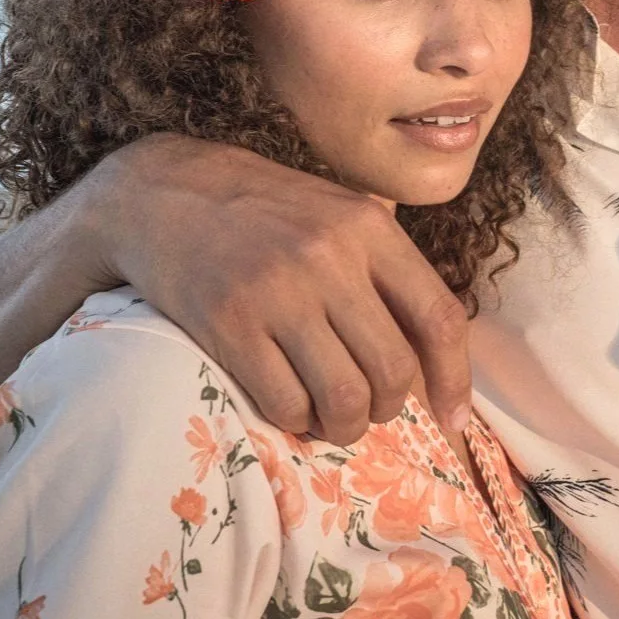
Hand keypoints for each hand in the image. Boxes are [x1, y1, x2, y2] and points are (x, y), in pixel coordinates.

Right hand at [79, 133, 471, 442]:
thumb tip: (435, 356)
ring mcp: (280, 291)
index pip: (438, 317)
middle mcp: (332, 258)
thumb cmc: (262, 211)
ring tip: (328, 418)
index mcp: (370, 229)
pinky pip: (285, 402)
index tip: (453, 419)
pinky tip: (286, 405)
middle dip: (385, 409)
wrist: (164, 193)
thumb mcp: (337, 213)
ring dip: (343, 426)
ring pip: (344, 398)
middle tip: (365, 409)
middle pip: (393, 371)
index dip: (454, 379)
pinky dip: (293, 419)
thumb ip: (385, 268)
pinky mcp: (230, 323)